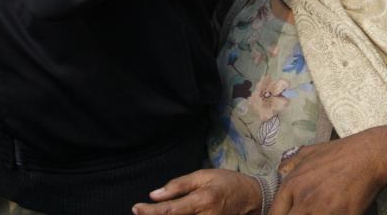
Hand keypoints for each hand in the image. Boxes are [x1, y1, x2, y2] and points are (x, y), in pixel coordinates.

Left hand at [132, 169, 260, 214]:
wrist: (251, 197)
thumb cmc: (226, 182)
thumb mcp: (203, 175)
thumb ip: (178, 185)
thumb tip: (154, 195)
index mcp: (202, 201)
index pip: (169, 211)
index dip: (149, 212)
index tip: (136, 208)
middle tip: (142, 212)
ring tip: (155, 213)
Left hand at [270, 126, 386, 214]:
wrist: (369, 155)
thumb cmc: (339, 153)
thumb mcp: (309, 152)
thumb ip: (290, 164)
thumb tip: (279, 172)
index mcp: (292, 184)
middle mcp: (304, 200)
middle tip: (308, 214)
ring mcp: (323, 210)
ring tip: (323, 211)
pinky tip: (335, 212)